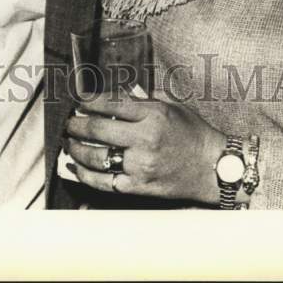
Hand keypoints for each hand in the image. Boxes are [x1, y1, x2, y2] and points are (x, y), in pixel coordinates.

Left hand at [64, 92, 225, 203]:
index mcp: (153, 114)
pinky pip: (104, 182)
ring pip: (97, 156)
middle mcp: (145, 139)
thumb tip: (115, 95)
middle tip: (69, 122)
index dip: (89, 101)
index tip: (79, 101)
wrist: (213, 167)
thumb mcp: (172, 105)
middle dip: (77, 124)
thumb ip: (143, 99)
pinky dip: (86, 175)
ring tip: (69, 143)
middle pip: (98, 129)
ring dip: (76, 148)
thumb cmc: (193, 133)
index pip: (110, 104)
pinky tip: (76, 167)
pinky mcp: (139, 186)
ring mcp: (141, 165)